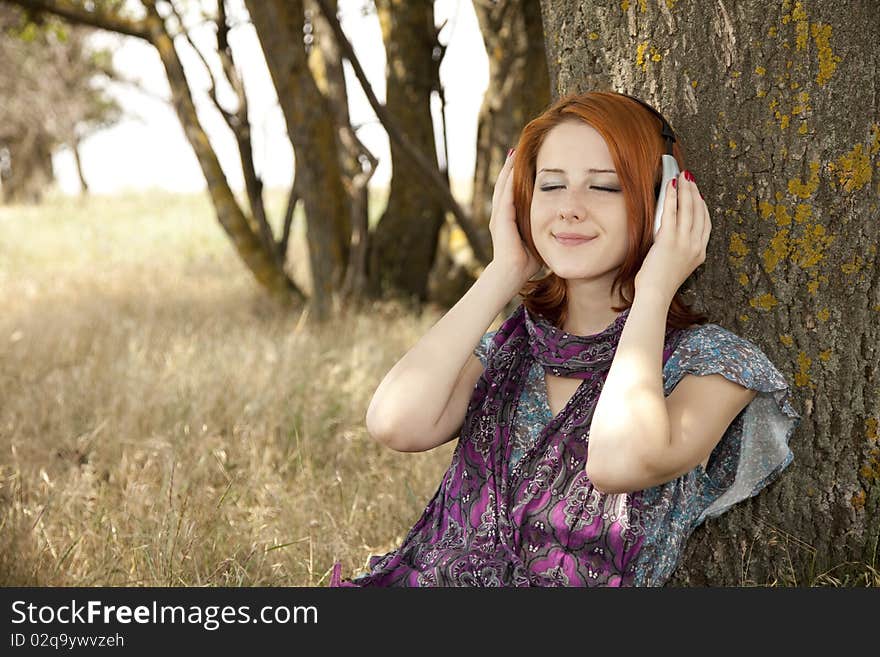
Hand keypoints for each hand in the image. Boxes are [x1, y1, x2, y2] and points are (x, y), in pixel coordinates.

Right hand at [488, 148, 540, 283]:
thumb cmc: (527, 262)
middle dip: (510, 168)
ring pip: (502, 186)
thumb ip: (545, 228)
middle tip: (516, 150)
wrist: (511, 274)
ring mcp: (498, 216)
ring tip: (514, 153)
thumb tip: (563, 224)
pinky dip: (509, 180)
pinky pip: (505, 194)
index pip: (511, 193)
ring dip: (508, 169)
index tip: (524, 163)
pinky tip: (514, 167)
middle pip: (504, 185)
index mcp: (508, 219)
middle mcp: (500, 215)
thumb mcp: (539, 238)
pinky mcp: (500, 219)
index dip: (516, 178)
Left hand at [634, 169, 710, 300]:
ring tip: (682, 177)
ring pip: (688, 209)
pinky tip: (670, 186)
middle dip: (694, 192)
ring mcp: (684, 242)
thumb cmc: (660, 284)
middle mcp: (696, 246)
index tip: (698, 195)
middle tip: (690, 179)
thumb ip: (680, 250)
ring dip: (685, 190)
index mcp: (700, 253)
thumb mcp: (678, 265)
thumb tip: (672, 235)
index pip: (706, 224)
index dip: (702, 207)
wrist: (656, 294)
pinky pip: (672, 213)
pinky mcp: (669, 240)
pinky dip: (671, 197)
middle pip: (699, 212)